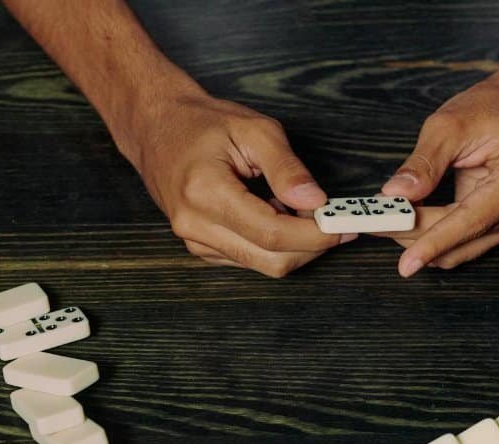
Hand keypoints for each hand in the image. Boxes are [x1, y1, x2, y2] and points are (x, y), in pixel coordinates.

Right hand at [128, 93, 351, 277]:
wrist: (156, 128)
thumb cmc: (201, 123)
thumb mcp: (253, 130)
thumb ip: (287, 168)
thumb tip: (315, 201)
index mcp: (205, 192)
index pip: (272, 233)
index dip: (315, 235)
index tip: (342, 225)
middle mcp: (195, 225)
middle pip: (270, 260)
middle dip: (311, 246)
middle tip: (334, 221)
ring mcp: (195, 241)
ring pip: (262, 265)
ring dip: (291, 244)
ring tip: (295, 206)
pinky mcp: (200, 248)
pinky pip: (248, 259)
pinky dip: (272, 244)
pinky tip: (272, 214)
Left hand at [379, 75, 498, 276]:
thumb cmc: (493, 107)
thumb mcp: (450, 124)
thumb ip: (423, 163)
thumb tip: (396, 194)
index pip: (470, 221)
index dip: (434, 242)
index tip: (406, 263)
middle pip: (460, 238)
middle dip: (413, 234)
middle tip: (370, 222)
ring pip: (459, 248)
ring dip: (419, 238)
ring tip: (383, 218)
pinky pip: (463, 242)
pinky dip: (433, 236)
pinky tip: (408, 220)